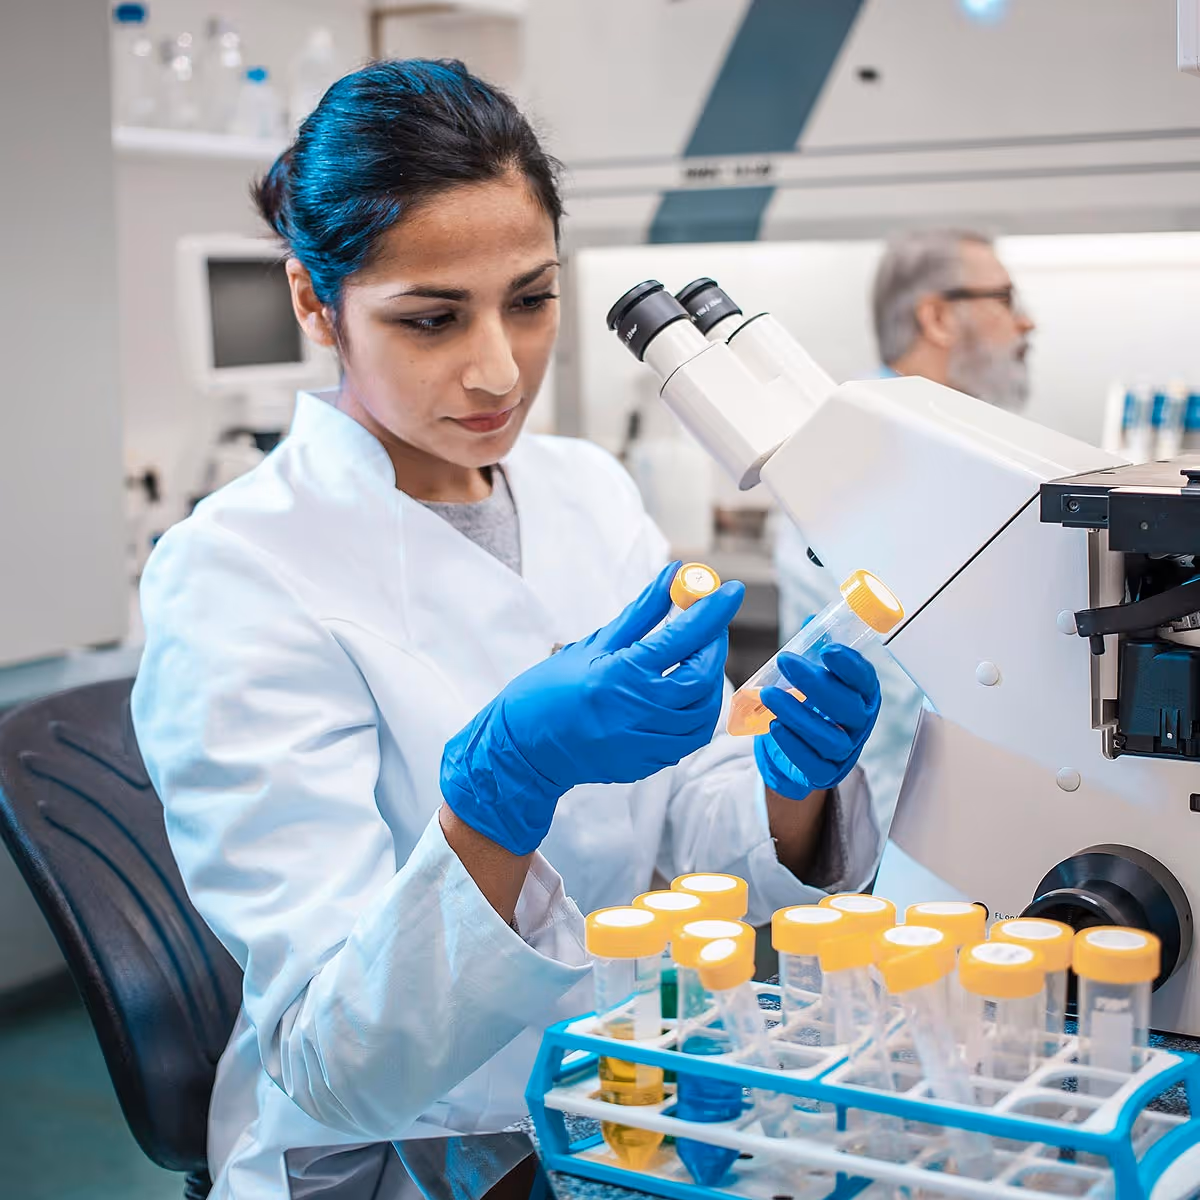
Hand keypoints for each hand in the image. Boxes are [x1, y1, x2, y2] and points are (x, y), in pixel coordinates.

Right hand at [442, 562, 744, 853]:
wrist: (524, 747)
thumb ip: (641, 613)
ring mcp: (643, 742)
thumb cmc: (553, 688)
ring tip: (700, 659)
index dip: (712, 611)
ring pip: (702, 712)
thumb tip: (674, 575)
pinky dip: (697, 713)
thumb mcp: (594, 644)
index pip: (682, 638)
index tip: (731, 589)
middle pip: (700, 676)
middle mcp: (635, 711)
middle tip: (711, 626)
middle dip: (714, 646)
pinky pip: (688, 738)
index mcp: (619, 675)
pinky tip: (687, 695)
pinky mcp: (646, 763)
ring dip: (710, 681)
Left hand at [754, 644, 879, 800]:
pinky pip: (814, 764)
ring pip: (832, 739)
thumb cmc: (810, 705)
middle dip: (816, 684)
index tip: (828, 650)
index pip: (865, 680)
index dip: (850, 666)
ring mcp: (846, 751)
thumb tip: (811, 621)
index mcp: (862, 694)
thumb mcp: (813, 675)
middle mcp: (859, 724)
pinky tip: (775, 726)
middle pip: (848, 707)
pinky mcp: (826, 772)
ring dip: (799, 715)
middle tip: (786, 661)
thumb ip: (813, 649)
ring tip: (769, 695)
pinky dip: (794, 745)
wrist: (798, 749)